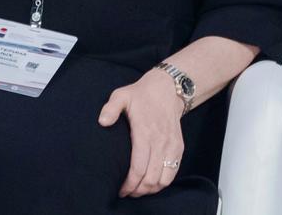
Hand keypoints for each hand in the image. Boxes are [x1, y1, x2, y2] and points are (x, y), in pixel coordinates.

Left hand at [97, 70, 185, 197]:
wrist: (167, 89)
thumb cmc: (140, 94)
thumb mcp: (121, 95)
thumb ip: (111, 108)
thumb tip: (102, 122)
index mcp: (145, 132)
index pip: (139, 166)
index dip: (130, 182)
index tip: (120, 189)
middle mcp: (160, 141)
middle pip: (151, 178)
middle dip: (138, 190)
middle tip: (126, 192)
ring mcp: (171, 146)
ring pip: (164, 179)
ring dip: (151, 189)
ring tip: (138, 190)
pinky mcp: (178, 147)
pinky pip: (173, 172)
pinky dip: (163, 183)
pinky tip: (152, 184)